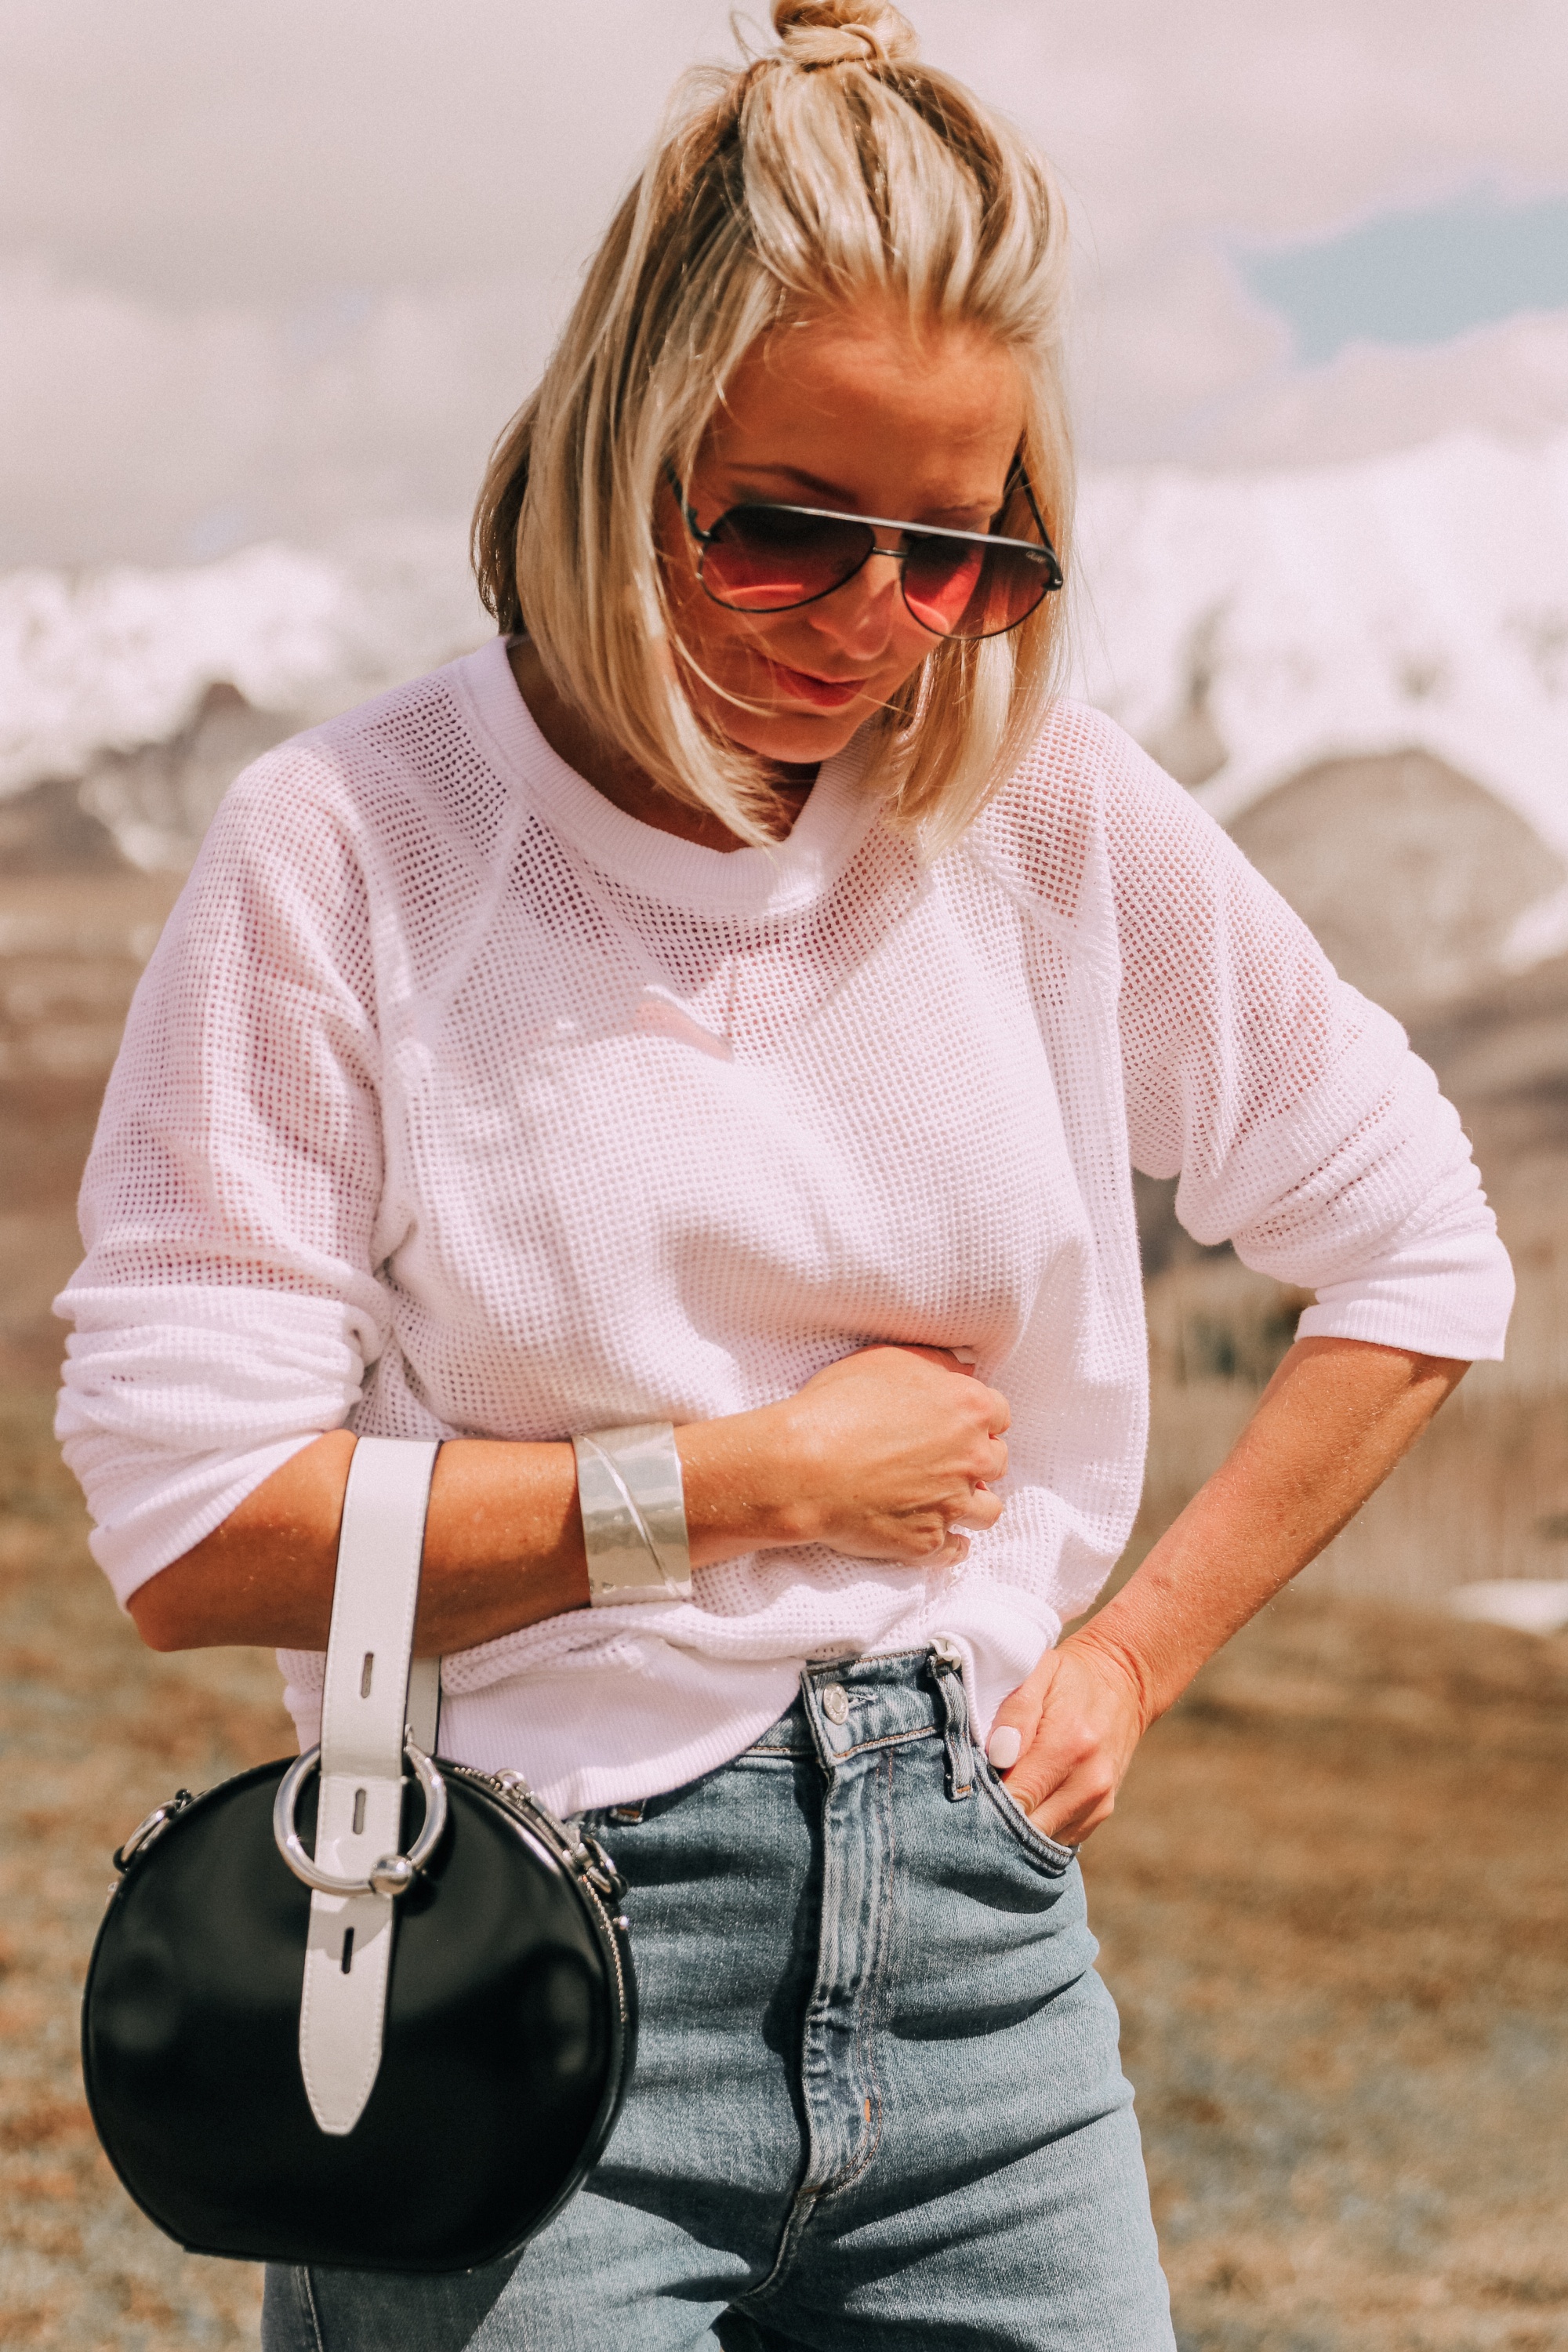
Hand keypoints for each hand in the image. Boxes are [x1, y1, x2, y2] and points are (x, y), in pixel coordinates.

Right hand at [733, 1344, 1009, 1570]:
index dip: (975, 1419)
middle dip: (974, 1460)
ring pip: (987, 1510)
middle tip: (944, 1460)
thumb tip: (964, 1370)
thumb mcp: (887, 1360)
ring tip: (945, 1500)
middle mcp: (972, 1457)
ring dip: (971, 1504)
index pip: (998, 1414)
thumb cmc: (836, 1406)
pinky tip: (939, 1536)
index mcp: (968, 1409)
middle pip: (996, 1462)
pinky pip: (956, 1550)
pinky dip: (951, 1545)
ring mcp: (953, 1504)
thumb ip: (936, 1363)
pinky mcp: (929, 1541)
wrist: (801, 1467)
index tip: (955, 1425)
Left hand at [983, 1629, 1149, 1845]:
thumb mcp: (1039, 1673)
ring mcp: (1099, 1801)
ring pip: (1043, 1840)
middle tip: (975, 1799)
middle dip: (996, 1820)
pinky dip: (1038, 1827)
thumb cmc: (1069, 1678)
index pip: (1015, 1798)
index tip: (967, 1790)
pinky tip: (1025, 1802)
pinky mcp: (1101, 1812)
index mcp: (1068, 1745)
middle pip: (1028, 1828)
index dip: (985, 1800)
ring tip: (1000, 1798)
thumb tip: (999, 1758)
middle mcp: (1089, 1781)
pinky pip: (1059, 1837)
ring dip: (1017, 1828)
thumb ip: (1015, 1714)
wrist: (1124, 1683)